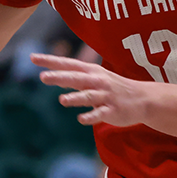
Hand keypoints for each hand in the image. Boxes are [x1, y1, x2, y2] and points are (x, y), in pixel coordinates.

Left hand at [32, 53, 151, 126]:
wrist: (144, 98)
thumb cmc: (113, 87)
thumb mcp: (95, 78)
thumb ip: (74, 78)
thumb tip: (53, 77)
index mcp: (91, 72)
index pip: (67, 64)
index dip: (50, 61)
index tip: (32, 57)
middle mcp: (98, 81)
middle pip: (76, 78)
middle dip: (60, 77)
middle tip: (42, 77)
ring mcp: (106, 96)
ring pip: (88, 96)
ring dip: (75, 98)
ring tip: (62, 100)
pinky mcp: (113, 110)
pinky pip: (100, 114)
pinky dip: (91, 116)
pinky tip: (81, 119)